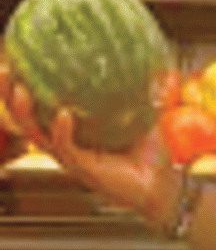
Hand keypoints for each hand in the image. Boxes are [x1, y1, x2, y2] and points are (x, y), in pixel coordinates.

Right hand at [0, 59, 178, 227]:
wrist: (165, 187)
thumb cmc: (154, 157)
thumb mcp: (150, 119)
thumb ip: (152, 96)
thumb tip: (163, 69)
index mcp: (75, 133)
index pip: (41, 108)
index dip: (26, 88)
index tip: (17, 61)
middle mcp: (67, 145)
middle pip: (26, 121)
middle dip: (10, 98)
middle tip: (4, 71)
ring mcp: (72, 159)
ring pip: (36, 135)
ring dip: (24, 113)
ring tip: (20, 90)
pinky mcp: (82, 170)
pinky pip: (65, 149)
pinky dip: (61, 131)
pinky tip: (62, 114)